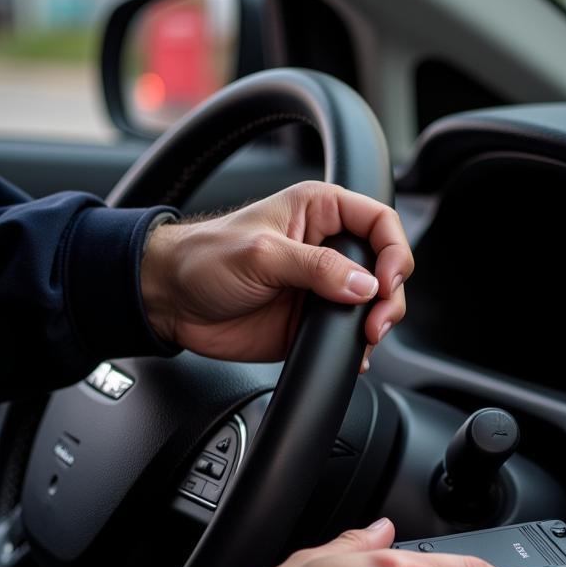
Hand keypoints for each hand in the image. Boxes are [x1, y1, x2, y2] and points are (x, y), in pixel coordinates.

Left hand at [140, 181, 412, 366]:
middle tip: (375, 321)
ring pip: (374, 304)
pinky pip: (350, 336)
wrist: (171, 302)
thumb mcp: (262, 255)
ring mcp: (324, 288)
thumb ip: (316, 268)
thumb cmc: (203, 259)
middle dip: (390, 296)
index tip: (386, 281)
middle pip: (386, 268)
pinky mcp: (313, 322)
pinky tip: (352, 354)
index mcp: (320, 212)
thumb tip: (365, 286)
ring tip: (365, 338)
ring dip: (378, 324)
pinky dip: (358, 349)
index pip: (380, 222)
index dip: (394, 251)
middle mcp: (328, 248)